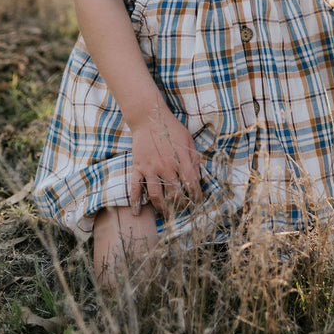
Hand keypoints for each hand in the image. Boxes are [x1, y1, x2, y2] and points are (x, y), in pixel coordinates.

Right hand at [129, 102, 202, 217]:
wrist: (148, 118)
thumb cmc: (171, 128)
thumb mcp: (188, 140)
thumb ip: (193, 159)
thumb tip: (197, 177)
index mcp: (180, 159)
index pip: (191, 183)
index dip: (196, 195)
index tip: (198, 201)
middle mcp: (166, 166)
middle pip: (175, 193)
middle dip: (181, 205)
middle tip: (183, 209)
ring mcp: (150, 168)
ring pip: (156, 195)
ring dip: (162, 208)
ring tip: (166, 214)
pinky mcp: (138, 167)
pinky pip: (135, 187)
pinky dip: (135, 201)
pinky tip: (137, 212)